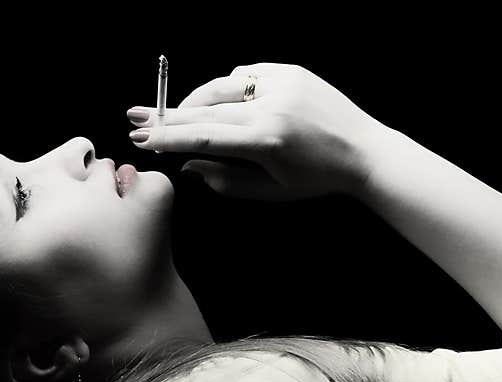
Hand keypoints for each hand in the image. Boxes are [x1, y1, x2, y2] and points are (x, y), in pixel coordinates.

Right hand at [126, 63, 381, 200]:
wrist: (365, 153)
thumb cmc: (317, 180)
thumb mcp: (271, 191)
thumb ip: (225, 180)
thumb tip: (188, 165)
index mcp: (268, 140)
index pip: (204, 136)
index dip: (169, 137)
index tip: (142, 138)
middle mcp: (273, 106)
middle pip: (206, 109)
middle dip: (167, 116)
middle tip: (136, 118)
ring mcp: (283, 82)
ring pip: (222, 87)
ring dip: (195, 101)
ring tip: (173, 115)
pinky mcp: (292, 70)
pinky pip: (246, 75)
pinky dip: (228, 89)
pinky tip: (217, 104)